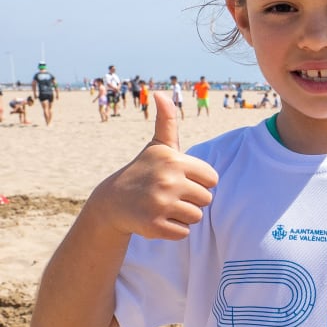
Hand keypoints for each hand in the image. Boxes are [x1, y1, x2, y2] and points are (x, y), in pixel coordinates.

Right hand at [97, 92, 217, 239]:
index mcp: (174, 161)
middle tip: (170, 194)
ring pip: (197, 217)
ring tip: (163, 206)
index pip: (213, 179)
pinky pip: (183, 233)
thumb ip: (167, 121)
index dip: (199, 182)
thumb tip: (160, 93)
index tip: (180, 179)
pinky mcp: (154, 226)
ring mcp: (160, 205)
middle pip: (207, 200)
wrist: (112, 201)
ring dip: (183, 215)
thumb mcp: (157, 146)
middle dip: (192, 200)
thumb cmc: (144, 171)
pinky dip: (173, 230)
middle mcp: (168, 181)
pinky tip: (157, 219)